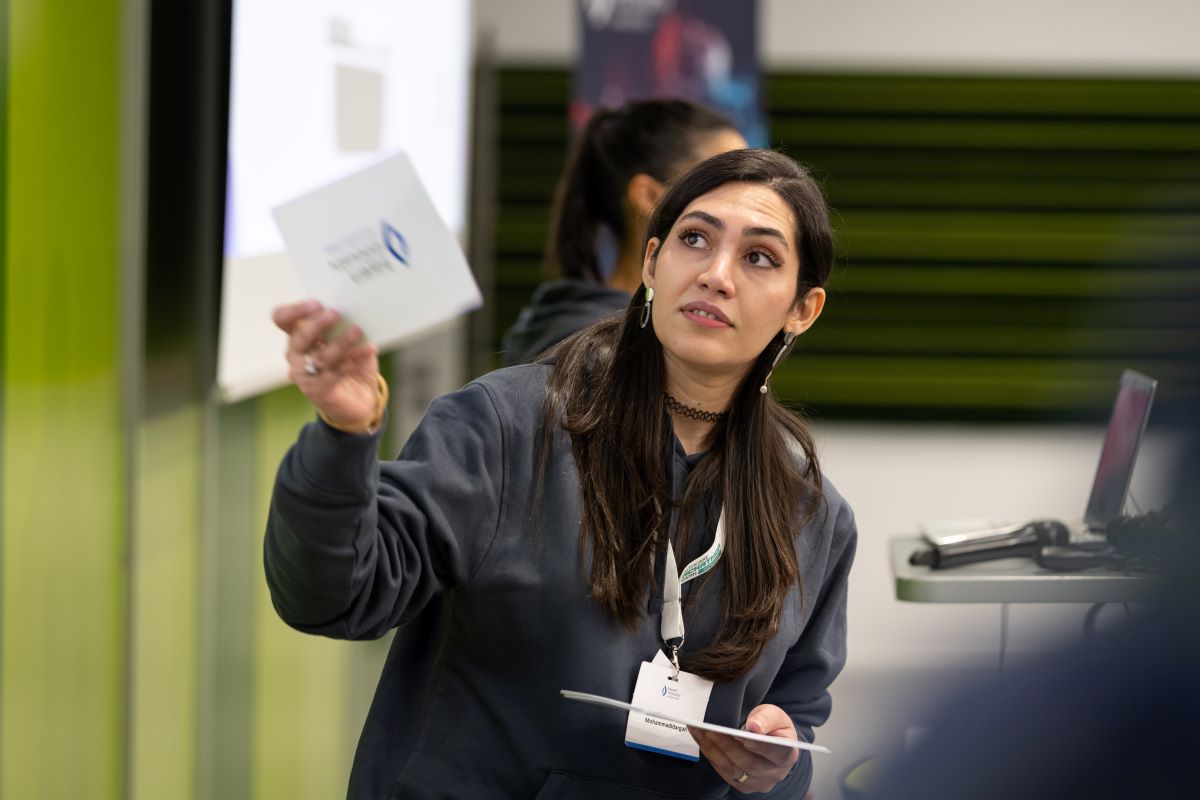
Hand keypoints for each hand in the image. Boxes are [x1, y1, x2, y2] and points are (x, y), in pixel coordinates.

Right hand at [273, 300, 379, 429]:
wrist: (360, 398)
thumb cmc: (352, 363)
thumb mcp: (352, 340)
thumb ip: (349, 325)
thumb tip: (358, 312)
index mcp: (299, 334)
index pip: (283, 319)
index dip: (294, 310)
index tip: (316, 303)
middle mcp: (296, 353)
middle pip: (299, 336)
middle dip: (317, 324)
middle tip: (335, 314)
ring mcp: (303, 374)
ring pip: (318, 356)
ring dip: (339, 343)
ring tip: (357, 332)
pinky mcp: (316, 390)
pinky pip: (333, 374)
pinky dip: (351, 361)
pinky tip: (367, 350)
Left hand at [690, 704, 799, 793]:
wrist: (768, 741)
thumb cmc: (772, 727)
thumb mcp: (775, 715)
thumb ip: (767, 718)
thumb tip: (755, 727)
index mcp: (787, 754)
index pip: (777, 752)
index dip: (759, 744)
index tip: (744, 734)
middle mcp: (774, 774)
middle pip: (748, 761)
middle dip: (726, 743)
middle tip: (708, 726)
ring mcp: (758, 783)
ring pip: (732, 768)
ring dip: (712, 748)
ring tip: (699, 730)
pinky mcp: (742, 785)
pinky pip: (723, 772)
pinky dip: (710, 754)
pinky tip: (701, 739)